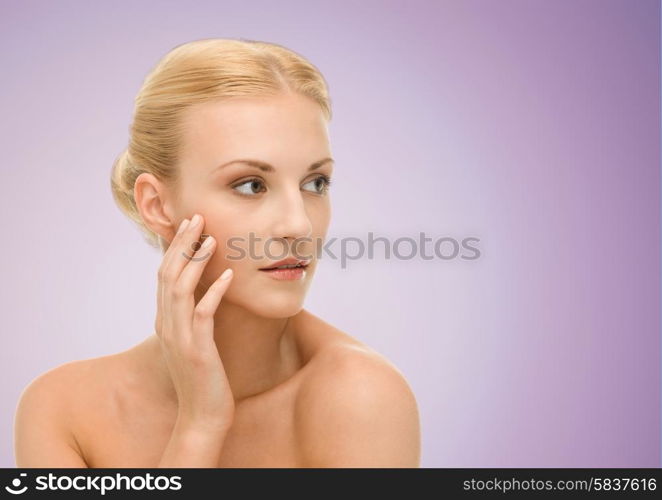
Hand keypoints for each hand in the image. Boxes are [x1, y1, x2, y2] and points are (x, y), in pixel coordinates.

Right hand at [154, 213, 234, 431]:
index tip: (189, 224)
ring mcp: (179, 338)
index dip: (175, 247)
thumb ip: (194, 316)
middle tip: (197, 218)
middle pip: (168, 274)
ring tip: (212, 239)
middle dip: (182, 244)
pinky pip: (203, 315)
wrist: (202, 416)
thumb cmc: (203, 377)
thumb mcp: (194, 340)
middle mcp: (167, 325)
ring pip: (180, 290)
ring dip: (195, 262)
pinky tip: (229, 276)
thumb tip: (206, 290)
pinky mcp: (197, 351)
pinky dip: (215, 293)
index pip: (165, 275)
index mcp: (166, 321)